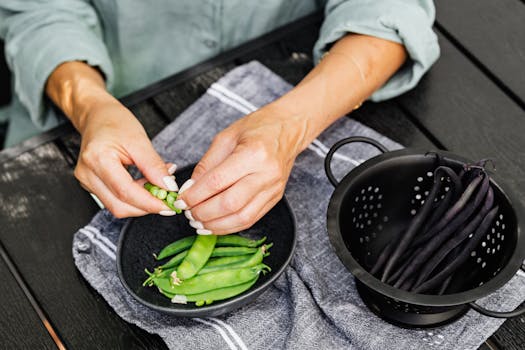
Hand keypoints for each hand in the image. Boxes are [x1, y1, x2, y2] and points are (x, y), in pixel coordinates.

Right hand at [74, 97, 178, 217]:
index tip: (168, 205)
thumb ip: (154, 166)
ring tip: (158, 186)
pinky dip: (134, 197)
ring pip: (118, 206)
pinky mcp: (92, 185)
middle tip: (167, 198)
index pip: (125, 192)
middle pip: (120, 206)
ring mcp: (87, 181)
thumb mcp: (139, 140)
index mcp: (98, 159)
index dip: (149, 203)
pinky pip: (115, 199)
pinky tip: (146, 185)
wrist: (97, 116)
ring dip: (141, 202)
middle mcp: (88, 174)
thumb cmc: (115, 122)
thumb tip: (168, 187)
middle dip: (146, 206)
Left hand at [175, 103, 307, 233]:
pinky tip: (215, 225)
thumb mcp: (226, 138)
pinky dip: (230, 226)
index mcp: (253, 153)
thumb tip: (190, 188)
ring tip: (199, 222)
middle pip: (230, 203)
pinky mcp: (275, 198)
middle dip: (204, 212)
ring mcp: (273, 188)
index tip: (182, 200)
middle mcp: (266, 174)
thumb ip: (207, 165)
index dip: (195, 195)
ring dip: (217, 224)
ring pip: (242, 217)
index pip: (217, 182)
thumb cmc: (257, 128)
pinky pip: (252, 219)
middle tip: (188, 213)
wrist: (288, 129)